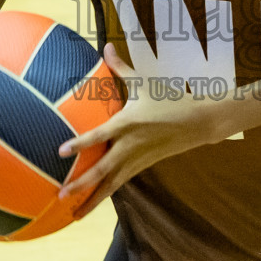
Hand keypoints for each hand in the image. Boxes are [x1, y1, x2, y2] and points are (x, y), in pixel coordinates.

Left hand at [56, 44, 220, 219]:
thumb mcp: (145, 82)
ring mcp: (137, 159)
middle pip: (103, 169)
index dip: (81, 144)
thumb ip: (121, 68)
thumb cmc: (169, 98)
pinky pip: (120, 183)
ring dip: (92, 200)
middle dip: (81, 183)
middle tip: (60, 193)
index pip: (100, 135)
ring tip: (73, 215)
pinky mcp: (143, 166)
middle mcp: (130, 145)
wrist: (199, 121)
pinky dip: (105, 194)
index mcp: (128, 123)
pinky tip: (90, 205)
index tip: (61, 152)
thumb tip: (106, 46)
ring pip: (112, 184)